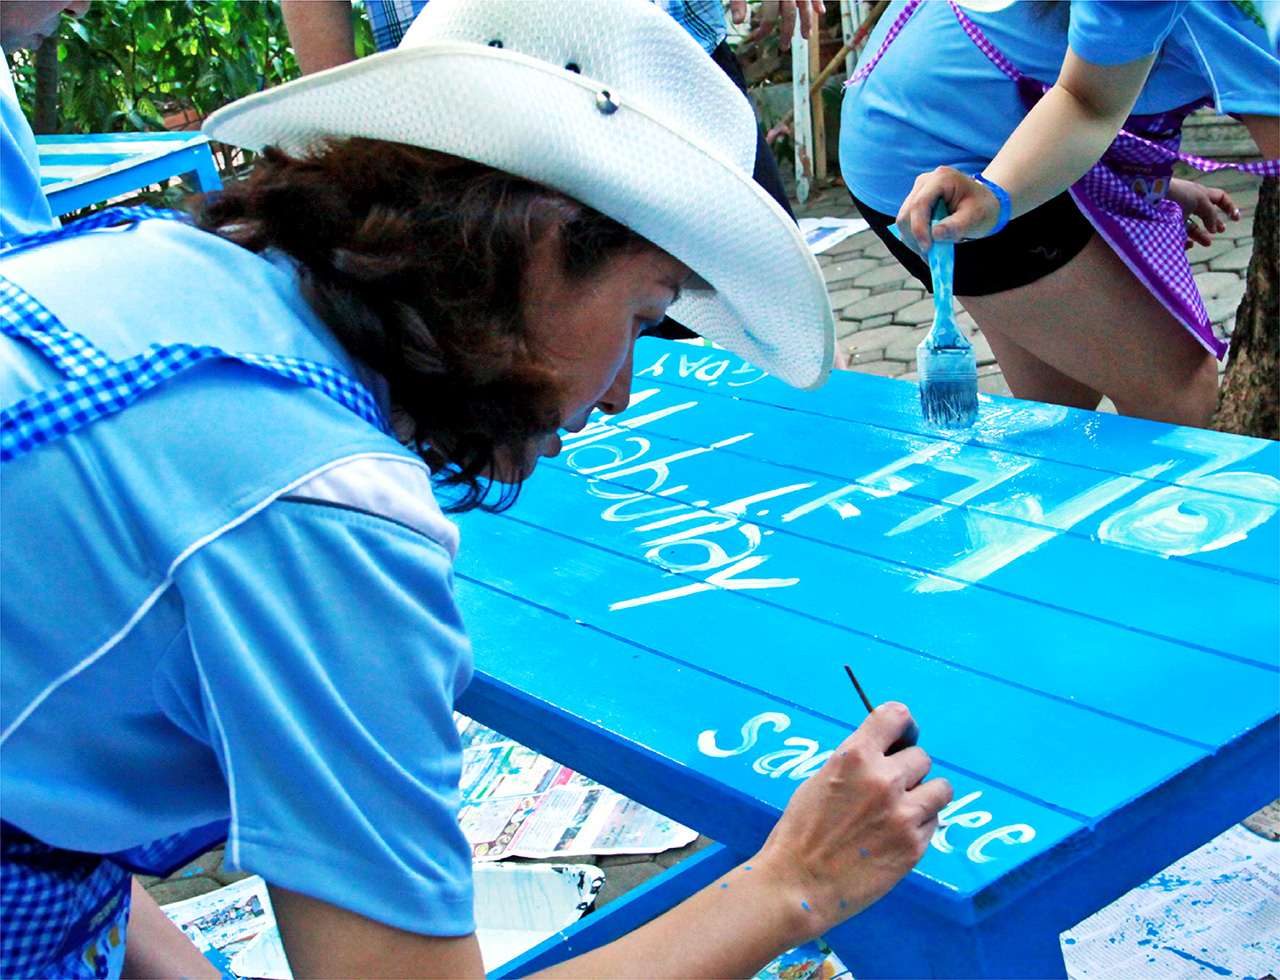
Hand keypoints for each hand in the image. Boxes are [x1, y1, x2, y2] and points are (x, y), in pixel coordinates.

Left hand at [731, 0, 826, 52]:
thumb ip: (737, 1)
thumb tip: (738, 23)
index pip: (770, 15)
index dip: (764, 30)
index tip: (757, 40)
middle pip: (790, 14)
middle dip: (788, 33)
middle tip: (784, 48)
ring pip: (805, 5)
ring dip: (807, 22)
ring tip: (807, 37)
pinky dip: (818, 1)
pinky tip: (821, 12)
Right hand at [751, 702, 951, 931]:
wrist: (799, 883)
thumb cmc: (800, 830)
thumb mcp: (820, 780)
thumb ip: (855, 764)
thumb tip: (885, 754)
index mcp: (855, 756)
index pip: (897, 715)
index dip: (904, 725)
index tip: (901, 738)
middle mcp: (885, 779)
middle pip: (922, 756)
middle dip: (908, 769)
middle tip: (891, 788)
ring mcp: (904, 815)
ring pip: (940, 788)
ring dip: (925, 795)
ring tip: (904, 810)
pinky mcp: (915, 847)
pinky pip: (933, 822)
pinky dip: (920, 825)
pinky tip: (897, 836)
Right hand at [896, 167, 1001, 254]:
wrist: (981, 202)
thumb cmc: (981, 207)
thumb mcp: (976, 217)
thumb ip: (957, 226)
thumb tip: (935, 235)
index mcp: (941, 178)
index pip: (920, 203)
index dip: (919, 227)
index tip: (927, 247)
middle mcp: (925, 182)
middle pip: (907, 213)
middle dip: (915, 237)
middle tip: (929, 255)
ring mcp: (917, 192)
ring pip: (903, 221)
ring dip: (913, 240)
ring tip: (930, 254)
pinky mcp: (914, 204)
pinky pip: (906, 225)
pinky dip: (915, 239)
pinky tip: (928, 247)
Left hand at [1166, 178, 1239, 249]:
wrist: (1149, 197)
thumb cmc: (1177, 194)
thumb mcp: (1200, 199)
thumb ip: (1210, 213)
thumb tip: (1214, 228)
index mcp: (1199, 194)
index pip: (1219, 198)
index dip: (1229, 207)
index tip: (1236, 219)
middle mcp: (1189, 204)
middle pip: (1205, 214)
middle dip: (1214, 223)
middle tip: (1219, 231)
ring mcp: (1177, 215)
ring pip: (1192, 227)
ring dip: (1201, 235)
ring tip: (1207, 243)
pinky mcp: (1166, 226)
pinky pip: (1177, 236)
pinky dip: (1184, 241)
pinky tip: (1188, 244)